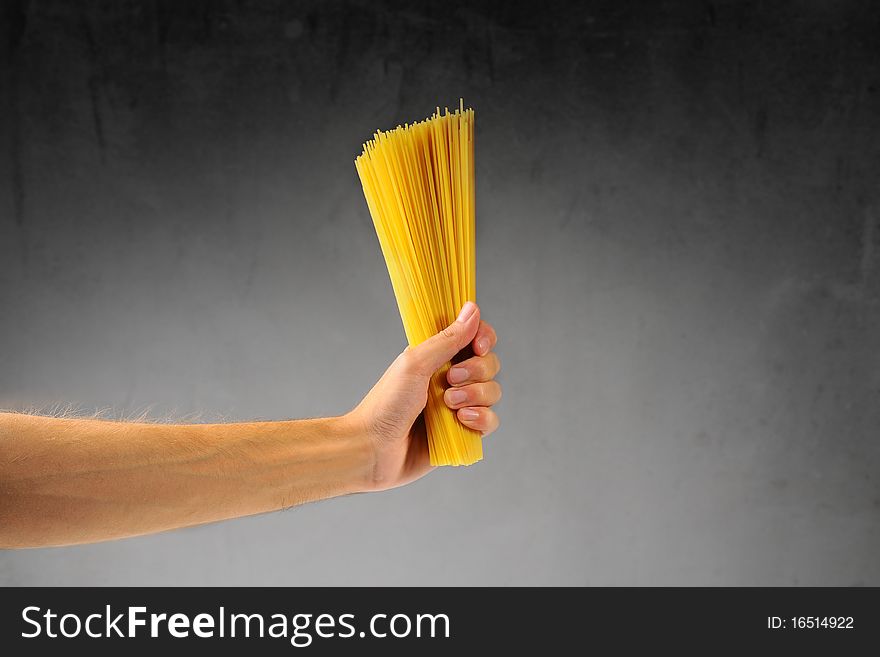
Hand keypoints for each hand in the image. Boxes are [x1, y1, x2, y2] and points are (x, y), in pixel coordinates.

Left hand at [348, 302, 500, 490]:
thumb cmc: (386, 404)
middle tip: (450, 380)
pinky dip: (481, 419)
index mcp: (438, 356)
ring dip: (475, 396)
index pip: (474, 337)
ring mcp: (459, 406)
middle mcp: (451, 378)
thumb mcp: (416, 363)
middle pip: (489, 363)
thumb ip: (448, 339)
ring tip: (449, 405)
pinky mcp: (463, 432)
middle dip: (476, 371)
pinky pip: (490, 421)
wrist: (374, 449)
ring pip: (492, 392)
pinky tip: (461, 421)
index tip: (478, 346)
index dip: (483, 338)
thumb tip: (472, 309)